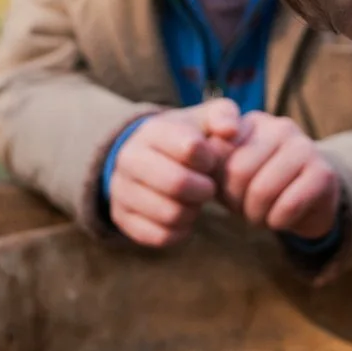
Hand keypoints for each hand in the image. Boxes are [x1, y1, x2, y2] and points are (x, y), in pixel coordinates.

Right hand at [107, 99, 239, 247]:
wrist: (144, 156)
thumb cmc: (183, 138)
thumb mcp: (202, 119)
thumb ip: (223, 114)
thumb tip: (230, 130)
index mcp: (152, 131)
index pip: (190, 147)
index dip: (210, 159)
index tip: (210, 161)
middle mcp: (129, 159)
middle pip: (178, 184)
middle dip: (204, 189)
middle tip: (208, 187)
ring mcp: (121, 190)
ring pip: (170, 214)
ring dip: (192, 211)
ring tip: (194, 201)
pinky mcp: (121, 218)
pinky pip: (160, 236)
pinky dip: (180, 231)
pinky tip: (183, 217)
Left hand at [220, 112, 341, 243]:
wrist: (309, 201)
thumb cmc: (259, 185)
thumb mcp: (228, 172)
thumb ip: (212, 161)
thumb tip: (203, 158)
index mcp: (252, 122)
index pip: (217, 150)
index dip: (217, 181)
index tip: (225, 191)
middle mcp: (279, 126)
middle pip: (238, 170)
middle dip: (236, 201)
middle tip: (244, 209)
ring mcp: (305, 146)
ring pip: (263, 189)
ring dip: (256, 215)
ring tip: (261, 215)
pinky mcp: (323, 172)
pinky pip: (289, 204)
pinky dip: (278, 221)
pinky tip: (280, 219)